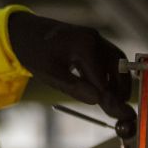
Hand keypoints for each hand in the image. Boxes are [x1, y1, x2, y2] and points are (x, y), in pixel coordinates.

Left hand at [8, 10, 135, 126]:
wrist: (25, 32)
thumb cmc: (35, 53)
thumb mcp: (50, 74)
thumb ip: (74, 87)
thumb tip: (96, 100)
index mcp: (85, 46)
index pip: (102, 79)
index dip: (112, 100)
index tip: (121, 115)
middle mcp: (95, 39)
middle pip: (119, 68)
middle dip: (121, 90)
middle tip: (121, 111)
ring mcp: (96, 38)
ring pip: (117, 63)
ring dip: (119, 82)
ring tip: (117, 101)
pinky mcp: (93, 41)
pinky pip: (109, 58)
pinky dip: (111, 74)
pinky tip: (106, 88)